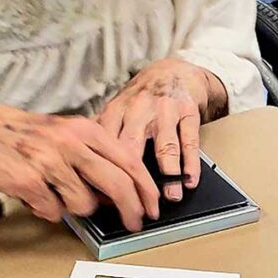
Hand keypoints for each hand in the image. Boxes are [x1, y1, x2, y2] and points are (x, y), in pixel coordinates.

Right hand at [0, 106, 159, 230]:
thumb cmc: (20, 135)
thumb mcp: (63, 133)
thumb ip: (92, 156)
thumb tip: (116, 191)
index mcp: (83, 129)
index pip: (128, 161)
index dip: (146, 188)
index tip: (151, 206)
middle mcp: (70, 143)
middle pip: (117, 184)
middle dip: (131, 210)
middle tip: (134, 224)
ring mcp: (50, 162)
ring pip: (84, 204)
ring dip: (74, 208)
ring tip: (55, 195)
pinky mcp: (29, 182)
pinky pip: (53, 212)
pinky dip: (47, 210)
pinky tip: (36, 197)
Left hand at [97, 59, 226, 200]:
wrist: (174, 70)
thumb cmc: (141, 97)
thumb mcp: (117, 110)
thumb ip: (104, 136)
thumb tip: (86, 170)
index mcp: (115, 111)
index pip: (105, 145)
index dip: (104, 173)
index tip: (105, 199)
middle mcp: (138, 110)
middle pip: (131, 148)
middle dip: (133, 180)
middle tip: (136, 207)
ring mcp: (164, 110)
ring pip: (165, 146)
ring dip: (169, 175)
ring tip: (170, 198)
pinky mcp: (188, 110)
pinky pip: (189, 140)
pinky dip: (191, 162)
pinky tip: (190, 180)